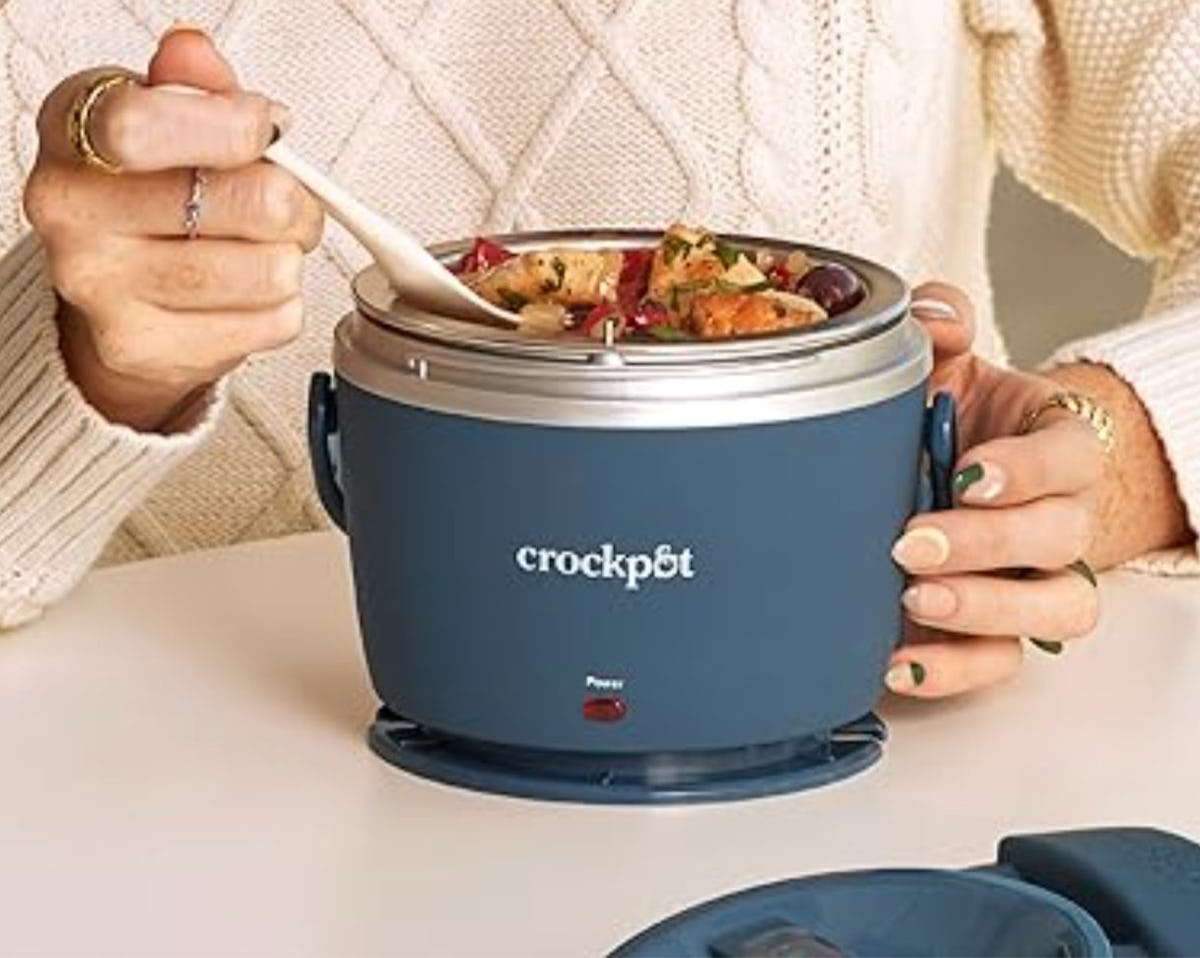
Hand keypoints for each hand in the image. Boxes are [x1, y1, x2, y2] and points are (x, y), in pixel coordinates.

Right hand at [22, 27, 322, 432]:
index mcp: (74, 138)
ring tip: (265, 248)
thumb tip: (195, 56)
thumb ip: (193, 86)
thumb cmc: (148, 190)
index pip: (147, 129)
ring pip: (269, 271)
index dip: (233, 129)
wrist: (115, 287)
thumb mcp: (166, 117)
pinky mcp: (145, 350)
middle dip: (293, 200)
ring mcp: (102, 290)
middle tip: (287, 202)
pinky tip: (248, 292)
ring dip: (290, 257)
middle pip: (245, 204)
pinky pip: (272, 323)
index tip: (267, 130)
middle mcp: (71, 216)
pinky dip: (282, 305)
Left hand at [885, 282, 1105, 698]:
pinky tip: (898, 660)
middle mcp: (1059, 517)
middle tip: (912, 540)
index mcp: (1054, 445)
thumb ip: (938, 325)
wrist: (938, 477)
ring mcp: (1036, 581)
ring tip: (913, 599)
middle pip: (1061, 540)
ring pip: (1057, 612)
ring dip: (986, 610)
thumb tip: (934, 319)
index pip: (1070, 455)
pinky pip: (1001, 664)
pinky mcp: (999, 632)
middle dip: (988, 544)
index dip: (1028, 469)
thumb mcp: (940, 365)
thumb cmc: (946, 422)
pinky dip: (953, 669)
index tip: (970, 472)